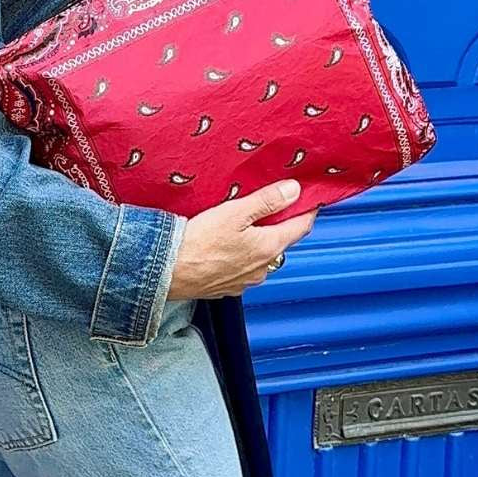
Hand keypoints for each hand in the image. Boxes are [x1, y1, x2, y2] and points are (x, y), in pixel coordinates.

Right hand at [165, 179, 318, 299]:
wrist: (167, 271)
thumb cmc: (198, 242)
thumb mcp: (235, 212)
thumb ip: (267, 200)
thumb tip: (294, 190)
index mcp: (269, 247)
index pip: (301, 227)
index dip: (307, 210)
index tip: (310, 199)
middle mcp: (263, 268)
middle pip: (281, 241)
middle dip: (280, 223)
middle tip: (273, 204)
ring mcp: (246, 280)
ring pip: (262, 255)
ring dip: (259, 240)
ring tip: (245, 223)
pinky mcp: (228, 286)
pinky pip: (244, 267)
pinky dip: (242, 254)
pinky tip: (226, 244)